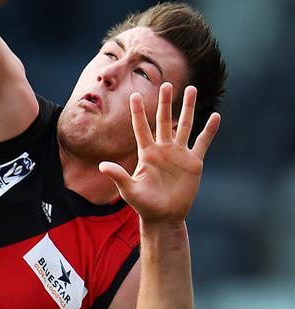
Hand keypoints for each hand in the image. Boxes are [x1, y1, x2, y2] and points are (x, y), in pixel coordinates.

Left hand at [99, 82, 220, 223]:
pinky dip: (209, 130)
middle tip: (166, 84)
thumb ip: (118, 176)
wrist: (164, 217)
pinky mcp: (193, 162)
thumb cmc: (144, 205)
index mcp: (146, 153)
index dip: (138, 113)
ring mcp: (179, 154)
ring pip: (185, 125)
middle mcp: (163, 149)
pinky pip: (202, 142)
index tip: (135, 95)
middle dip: (165, 103)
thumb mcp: (129, 190)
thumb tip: (102, 165)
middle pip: (164, 120)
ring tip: (191, 89)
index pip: (141, 128)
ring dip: (188, 108)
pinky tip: (215, 116)